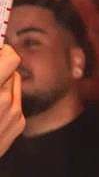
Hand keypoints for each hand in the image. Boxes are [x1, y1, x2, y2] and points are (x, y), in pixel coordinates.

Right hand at [0, 44, 24, 159]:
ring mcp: (14, 113)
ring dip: (2, 83)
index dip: (1, 52)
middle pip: (12, 68)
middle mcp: (4, 100)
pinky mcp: (19, 124)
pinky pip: (16, 101)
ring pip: (15, 83)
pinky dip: (5, 100)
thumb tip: (0, 54)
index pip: (11, 57)